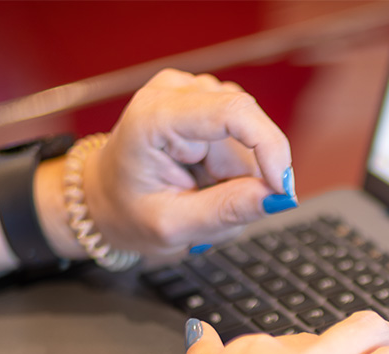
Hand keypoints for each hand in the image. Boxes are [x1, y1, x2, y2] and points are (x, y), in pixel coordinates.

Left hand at [84, 68, 295, 258]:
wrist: (106, 198)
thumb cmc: (127, 211)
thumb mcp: (171, 226)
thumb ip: (224, 212)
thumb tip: (277, 197)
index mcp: (155, 115)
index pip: (234, 112)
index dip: (270, 148)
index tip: (282, 190)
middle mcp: (176, 92)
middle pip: (247, 133)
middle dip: (245, 179)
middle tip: (215, 211)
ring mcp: (193, 94)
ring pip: (248, 143)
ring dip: (236, 180)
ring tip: (200, 198)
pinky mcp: (208, 104)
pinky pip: (244, 143)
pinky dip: (233, 172)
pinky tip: (205, 182)